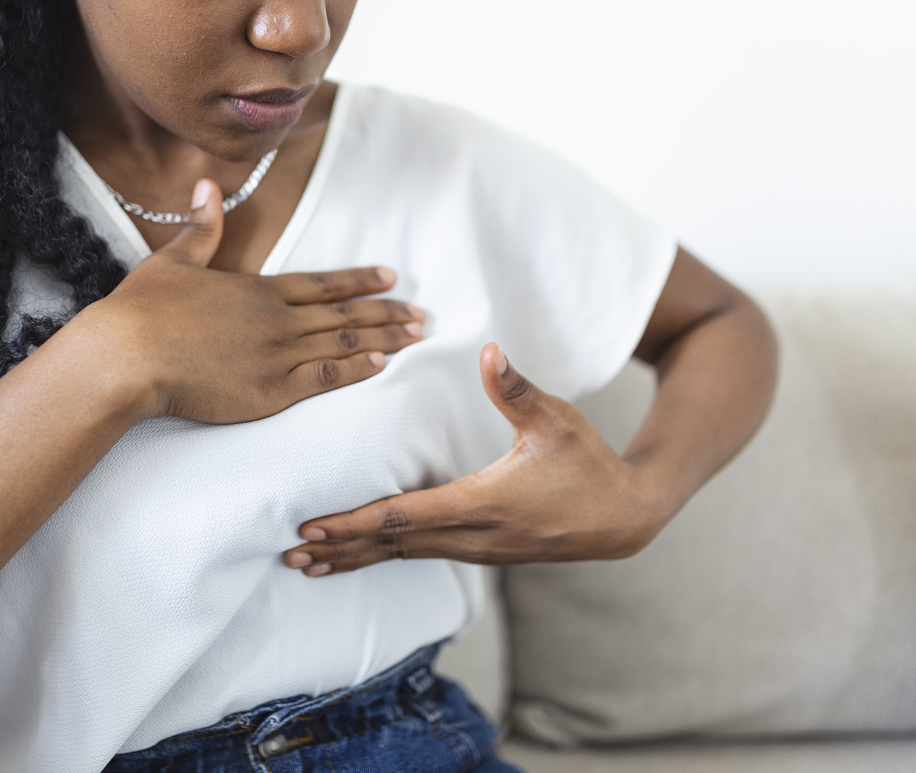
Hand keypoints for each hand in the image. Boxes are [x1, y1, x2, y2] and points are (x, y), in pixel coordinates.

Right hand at [80, 179, 424, 423]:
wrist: (128, 356)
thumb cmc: (143, 311)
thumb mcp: (173, 260)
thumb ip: (200, 227)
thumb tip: (207, 185)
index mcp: (256, 289)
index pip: (321, 282)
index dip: (359, 280)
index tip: (390, 278)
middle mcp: (276, 319)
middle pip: (343, 312)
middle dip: (386, 312)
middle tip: (421, 314)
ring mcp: (277, 355)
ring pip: (342, 342)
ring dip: (383, 338)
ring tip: (415, 337)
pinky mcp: (270, 390)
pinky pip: (324, 377)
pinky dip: (355, 370)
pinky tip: (381, 365)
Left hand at [283, 343, 669, 575]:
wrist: (624, 518)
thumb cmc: (588, 463)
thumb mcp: (555, 420)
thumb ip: (516, 388)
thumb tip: (488, 350)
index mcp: (482, 503)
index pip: (404, 516)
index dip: (355, 523)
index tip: (313, 528)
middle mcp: (473, 535)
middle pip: (393, 545)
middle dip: (340, 550)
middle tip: (291, 556)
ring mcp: (478, 550)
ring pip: (405, 556)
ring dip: (358, 560)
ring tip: (313, 567)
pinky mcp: (482, 552)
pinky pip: (423, 556)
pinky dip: (386, 557)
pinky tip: (365, 557)